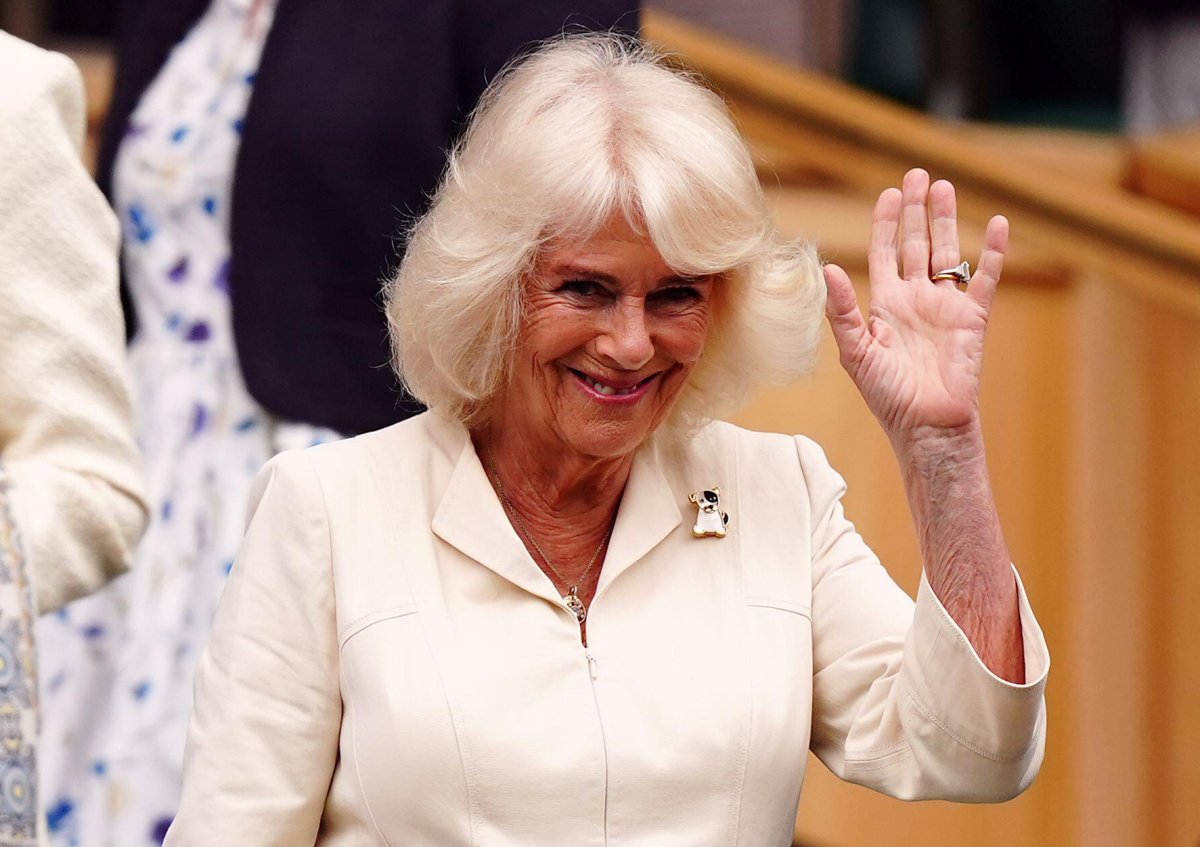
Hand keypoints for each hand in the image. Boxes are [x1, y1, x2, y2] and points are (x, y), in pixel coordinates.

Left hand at [822, 168, 1007, 441]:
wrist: (926, 425)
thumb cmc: (887, 396)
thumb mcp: (856, 352)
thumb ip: (842, 311)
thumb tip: (827, 268)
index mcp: (885, 305)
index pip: (885, 253)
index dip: (886, 223)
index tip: (889, 194)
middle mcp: (916, 300)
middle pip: (917, 244)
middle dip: (916, 210)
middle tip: (917, 174)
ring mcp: (945, 307)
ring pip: (948, 252)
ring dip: (946, 220)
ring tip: (944, 187)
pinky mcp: (973, 318)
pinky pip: (985, 278)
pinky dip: (992, 252)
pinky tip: (995, 224)